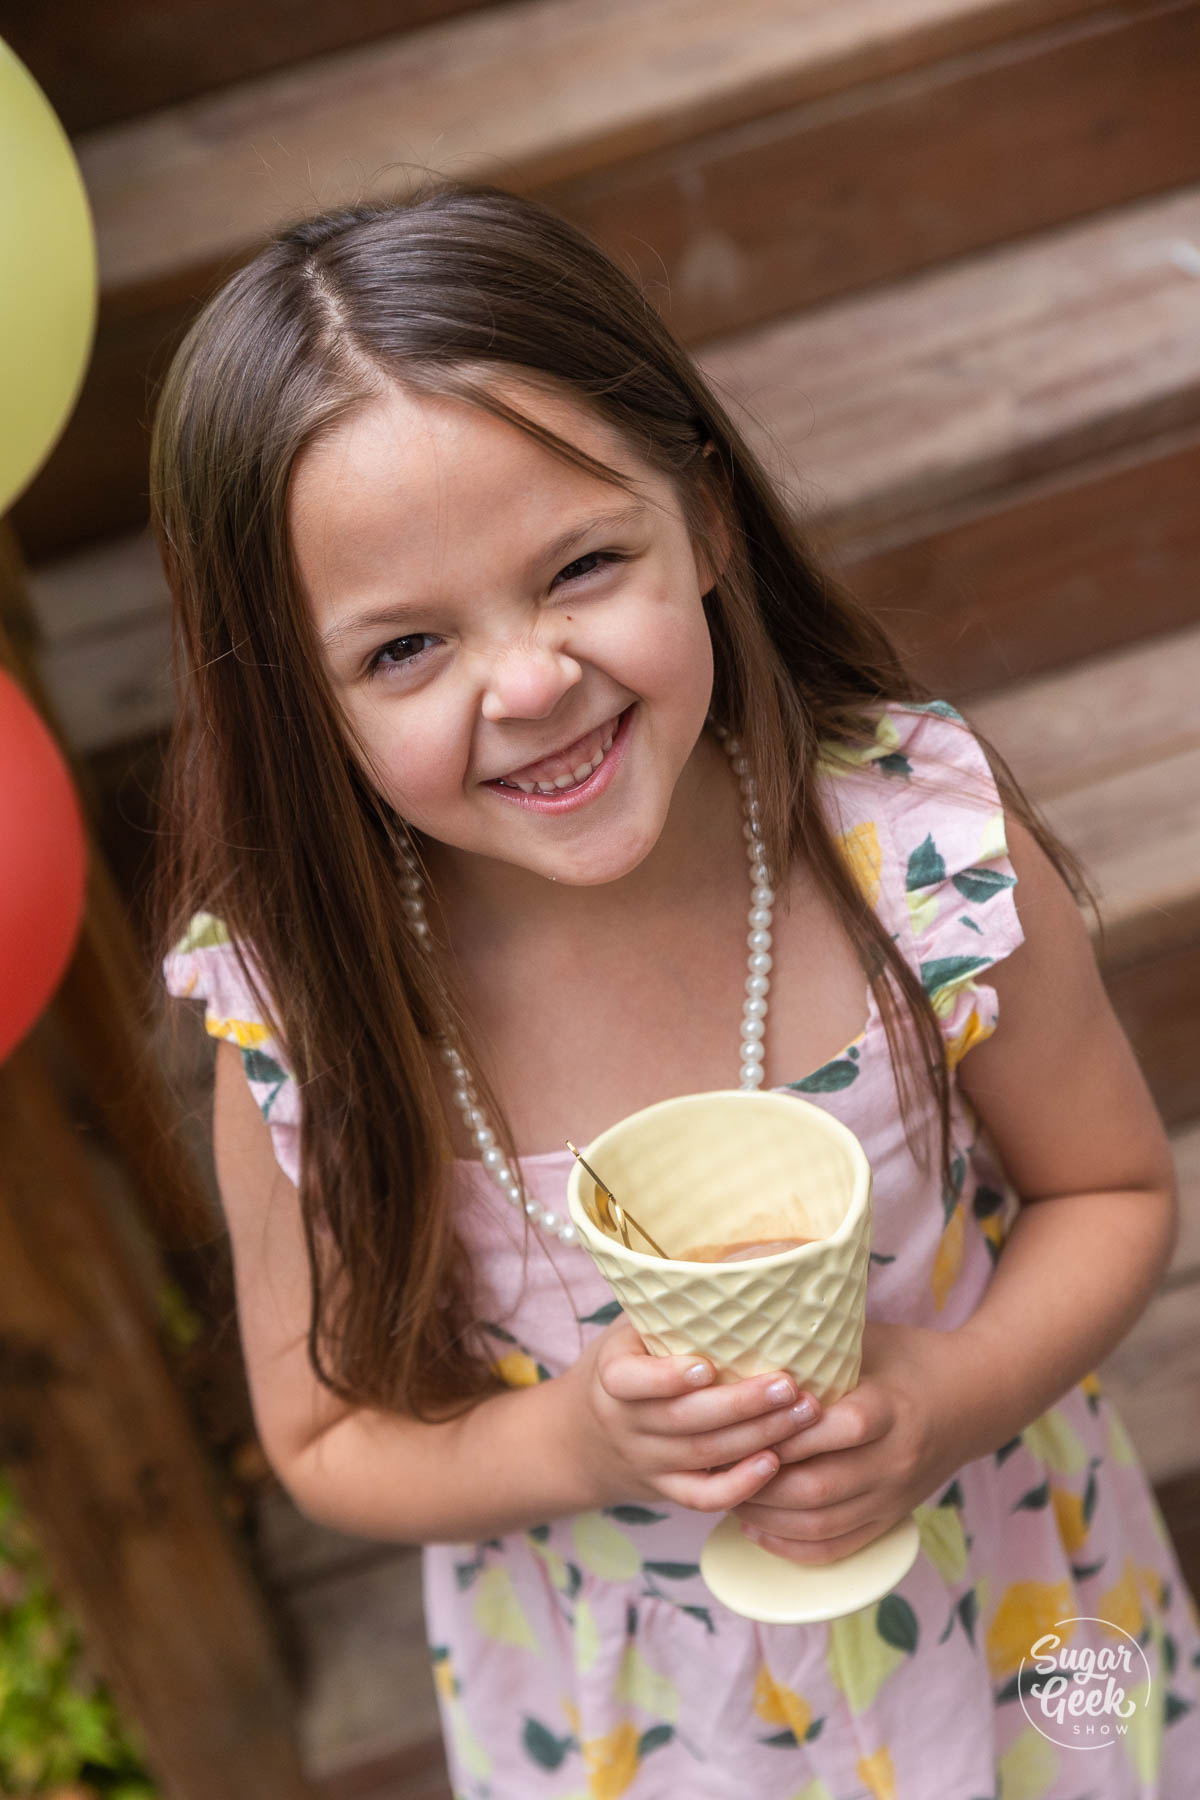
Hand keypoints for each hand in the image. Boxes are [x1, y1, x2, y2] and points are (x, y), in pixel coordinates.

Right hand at [564, 1315, 824, 1511]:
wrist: (583, 1435)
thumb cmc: (629, 1360)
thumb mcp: (633, 1326)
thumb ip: (674, 1305)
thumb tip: (747, 1257)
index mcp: (612, 1375)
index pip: (628, 1381)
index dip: (665, 1378)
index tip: (706, 1365)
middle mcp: (626, 1423)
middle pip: (683, 1421)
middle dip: (741, 1404)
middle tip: (790, 1384)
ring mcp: (646, 1461)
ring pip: (703, 1456)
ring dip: (758, 1436)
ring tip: (805, 1413)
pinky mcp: (666, 1490)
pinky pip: (702, 1497)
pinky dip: (739, 1487)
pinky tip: (775, 1464)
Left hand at [732, 1319, 976, 1562]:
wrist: (975, 1397)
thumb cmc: (908, 1358)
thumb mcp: (869, 1339)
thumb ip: (818, 1343)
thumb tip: (747, 1330)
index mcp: (889, 1408)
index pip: (837, 1428)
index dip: (785, 1432)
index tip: (739, 1423)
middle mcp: (895, 1458)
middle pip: (820, 1486)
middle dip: (761, 1481)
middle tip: (718, 1463)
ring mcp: (894, 1495)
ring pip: (823, 1523)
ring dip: (768, 1516)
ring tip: (727, 1493)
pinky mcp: (891, 1517)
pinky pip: (839, 1547)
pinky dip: (793, 1546)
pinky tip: (757, 1529)